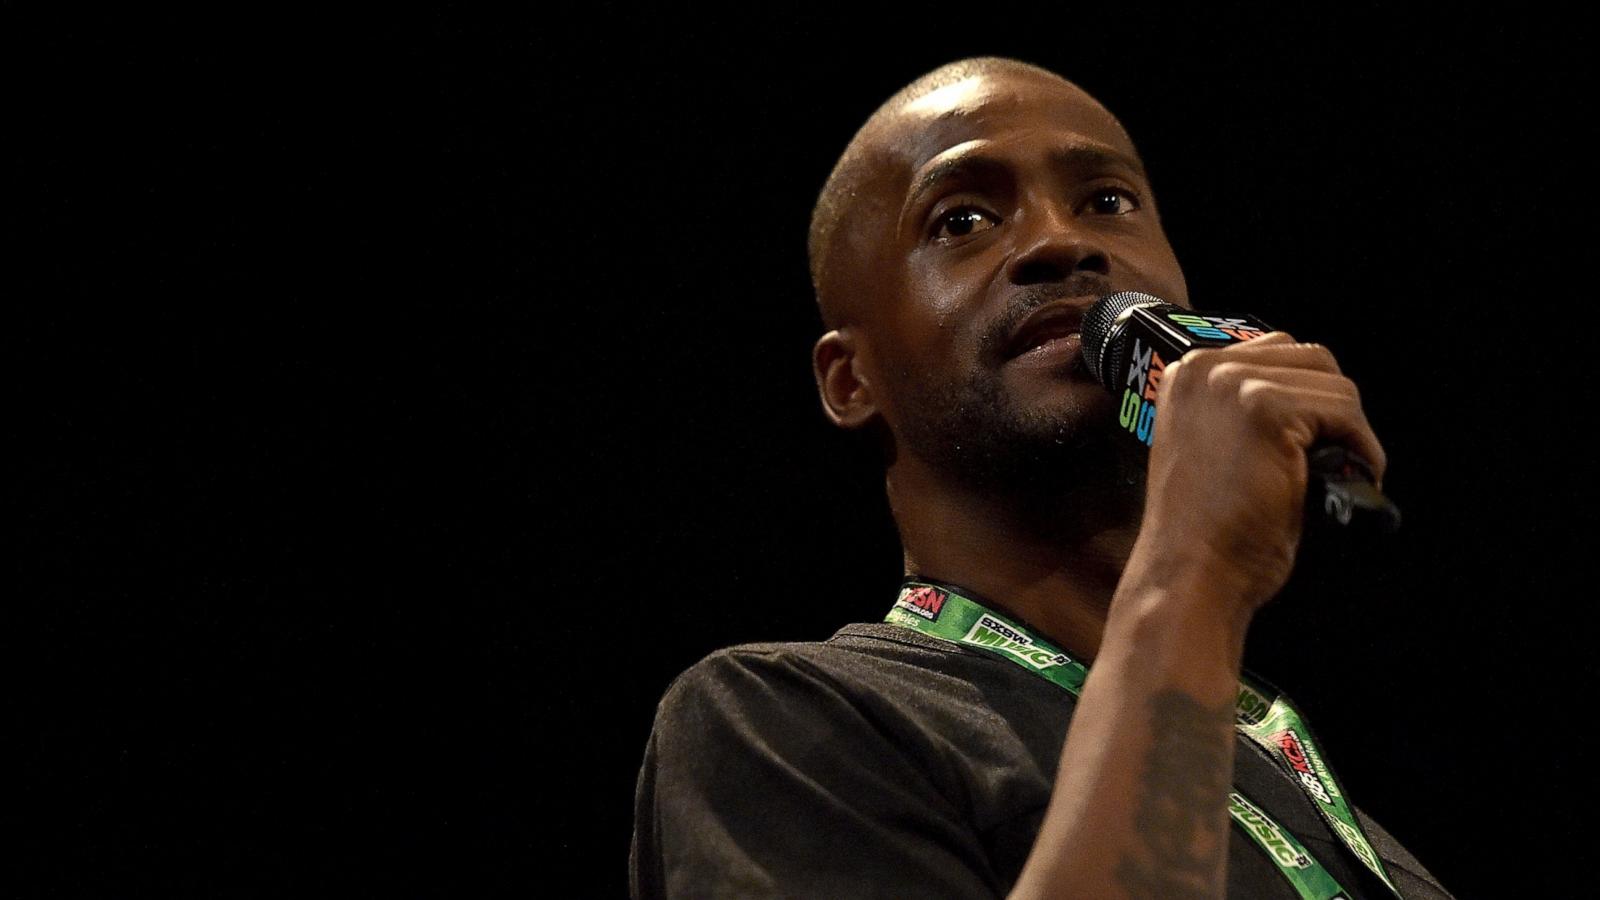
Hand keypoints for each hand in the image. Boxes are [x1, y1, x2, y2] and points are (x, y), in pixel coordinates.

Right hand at [1133, 331, 1386, 614]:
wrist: (1190, 573)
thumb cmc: (1203, 530)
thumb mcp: (1213, 447)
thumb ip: (1242, 411)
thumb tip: (1310, 402)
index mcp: (1185, 373)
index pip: (1276, 351)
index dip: (1309, 395)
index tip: (1319, 436)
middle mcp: (1203, 369)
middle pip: (1309, 358)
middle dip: (1333, 407)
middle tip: (1336, 455)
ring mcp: (1232, 385)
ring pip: (1333, 383)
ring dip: (1351, 430)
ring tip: (1344, 470)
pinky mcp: (1265, 410)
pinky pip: (1344, 411)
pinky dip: (1361, 447)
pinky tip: (1350, 476)